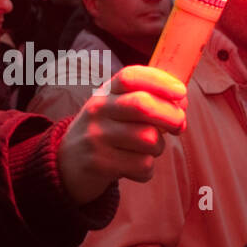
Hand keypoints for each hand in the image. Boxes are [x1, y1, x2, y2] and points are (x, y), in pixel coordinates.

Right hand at [57, 66, 186, 204]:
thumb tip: (181, 101)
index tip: (181, 92)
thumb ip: (144, 100)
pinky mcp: (99, 164)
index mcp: (105, 93)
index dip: (160, 81)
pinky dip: (146, 169)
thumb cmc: (103, 133)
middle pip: (143, 105)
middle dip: (171, 116)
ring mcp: (97, 137)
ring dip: (158, 148)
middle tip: (179, 125)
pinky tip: (134, 167)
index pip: (131, 77)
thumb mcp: (114, 109)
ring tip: (148, 150)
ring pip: (148, 139)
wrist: (65, 165)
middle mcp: (98, 111)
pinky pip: (142, 165)